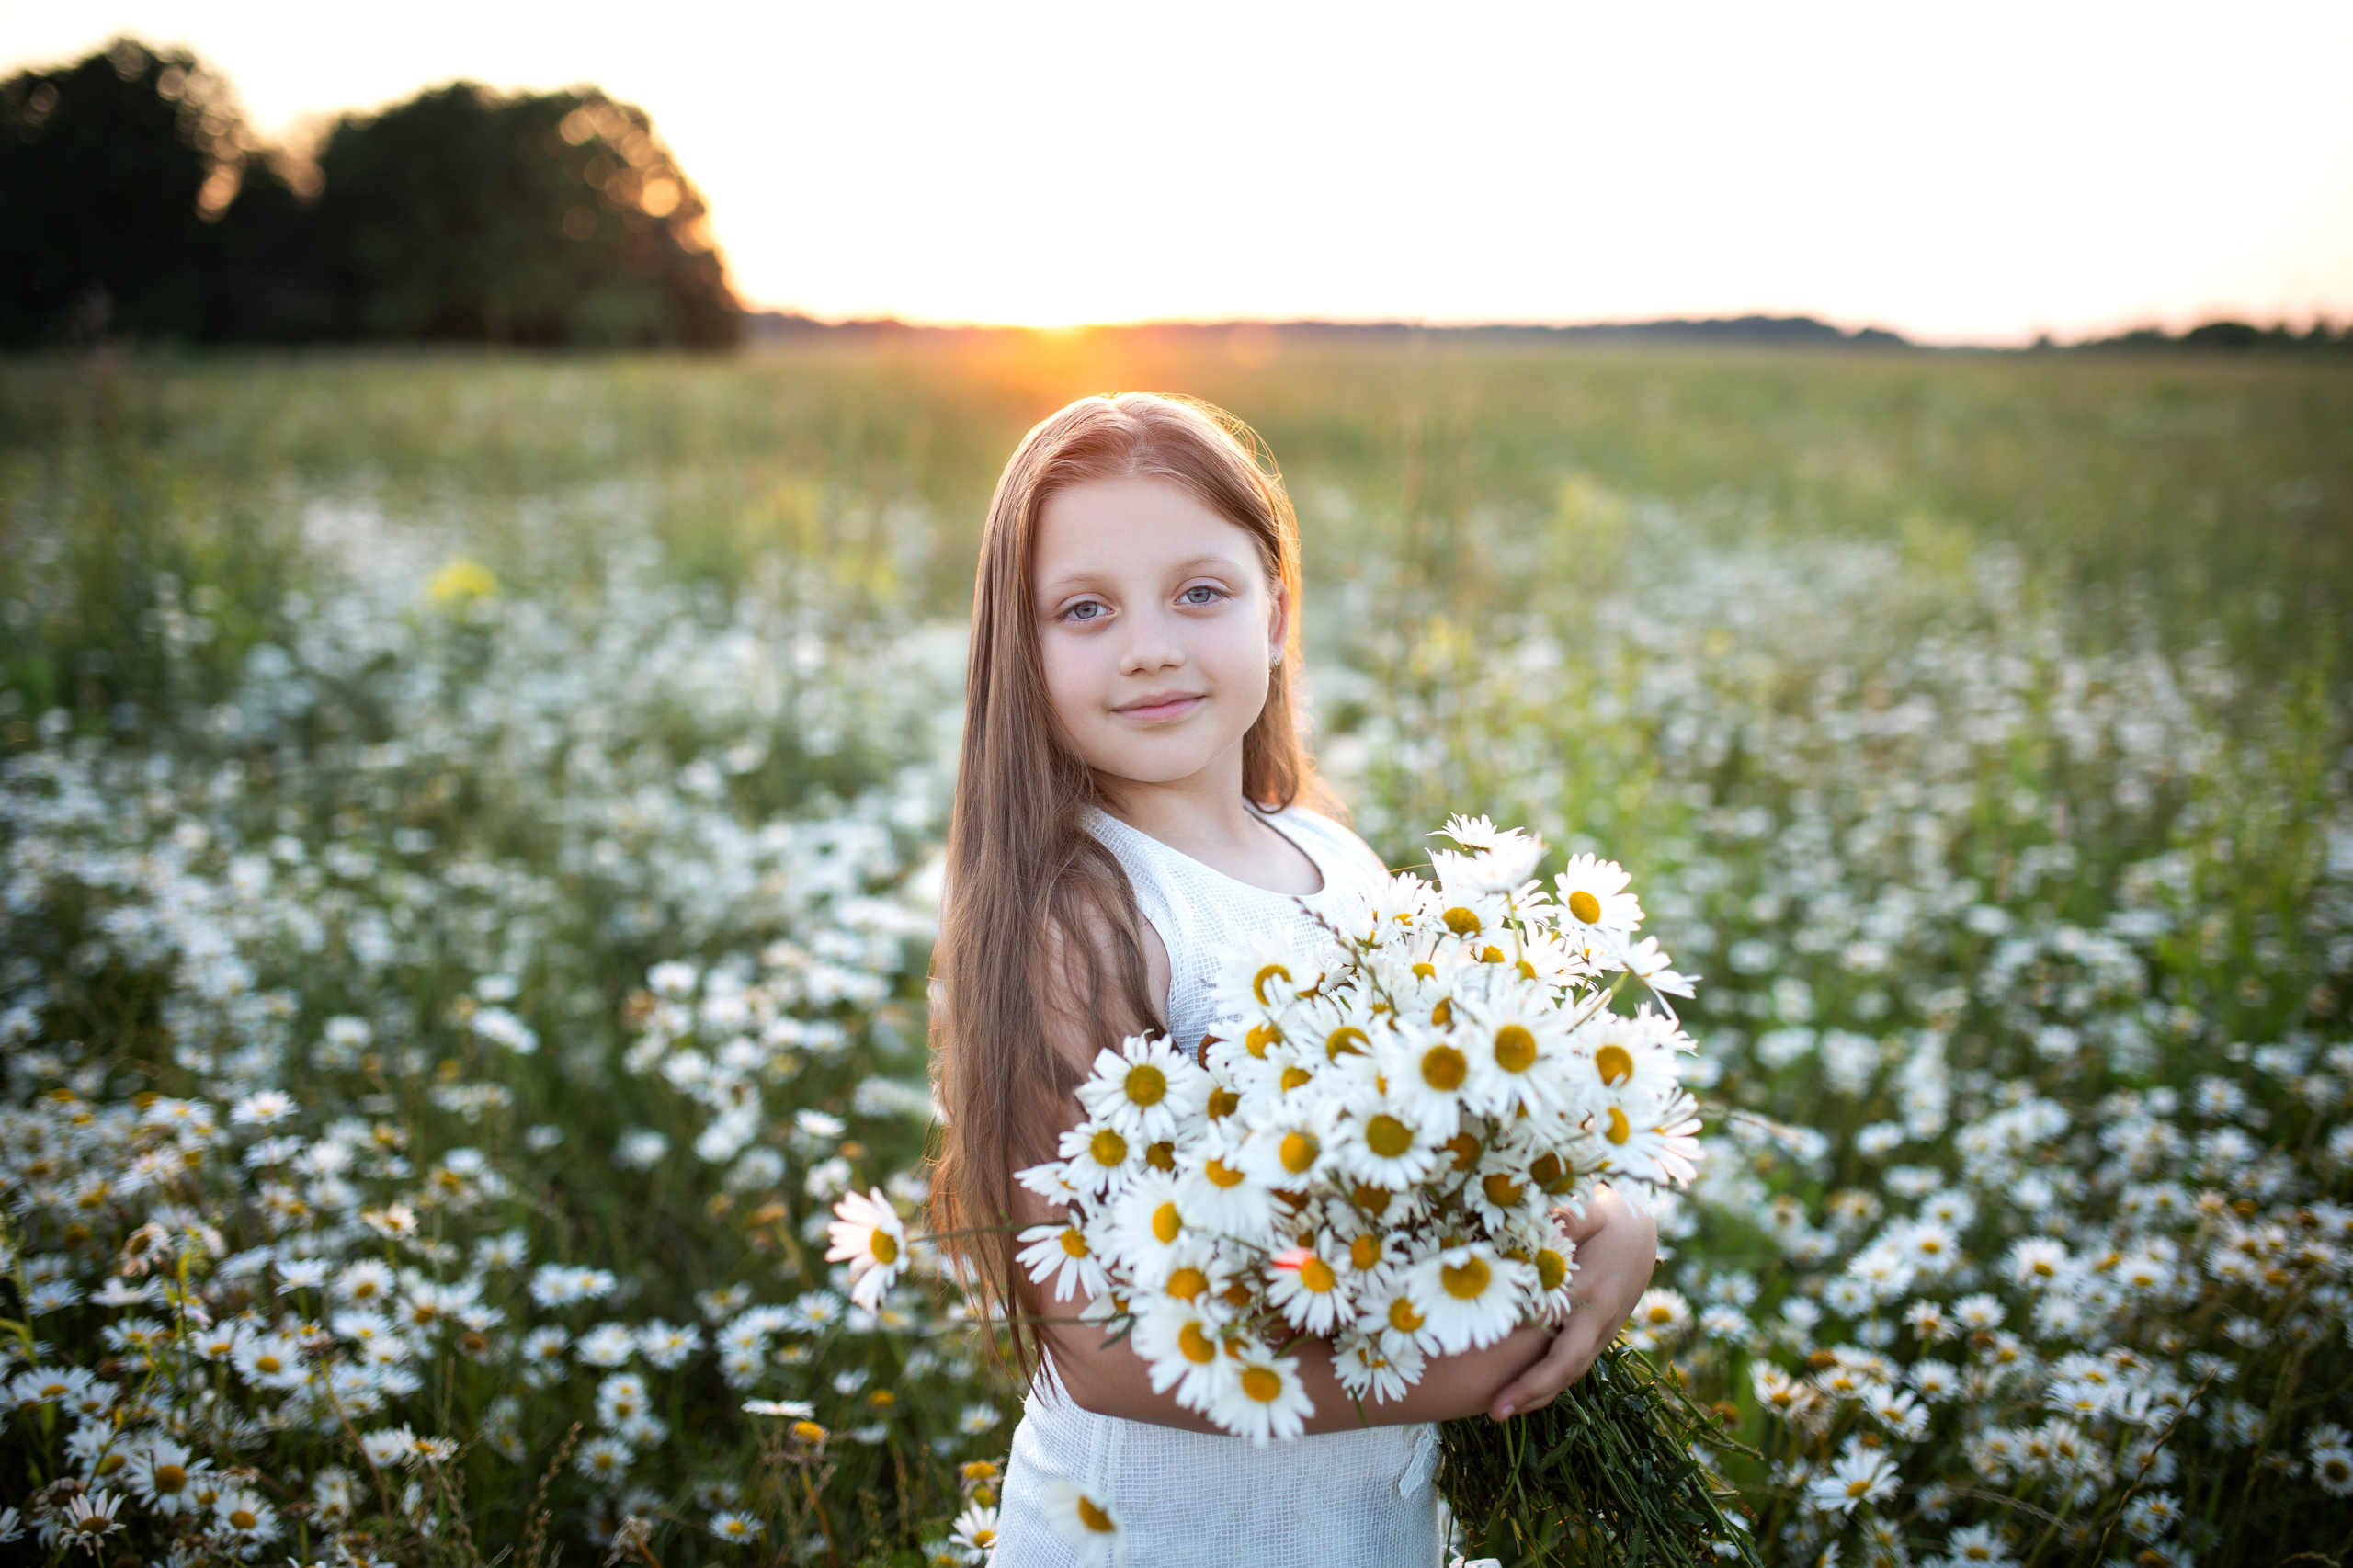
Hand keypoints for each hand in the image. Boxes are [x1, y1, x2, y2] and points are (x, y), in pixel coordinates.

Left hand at [1486, 1184, 1658, 1420]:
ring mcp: (1600, 1333)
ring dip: (1536, 1397)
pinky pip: (1572, 1369)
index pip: (1551, 1319)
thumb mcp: (1592, 1210)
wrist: (1639, 1235)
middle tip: (1494, 1411)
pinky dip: (1547, 1387)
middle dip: (1532, 1388)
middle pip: (1564, 1362)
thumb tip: (1547, 1222)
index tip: (1484, 1349)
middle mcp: (1596, 1318)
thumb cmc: (1606, 1219)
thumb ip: (1569, 1217)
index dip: (1520, 1336)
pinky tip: (1517, 1400)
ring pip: (1569, 1374)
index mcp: (1590, 1287)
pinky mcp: (1598, 1339)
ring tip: (1497, 1414)